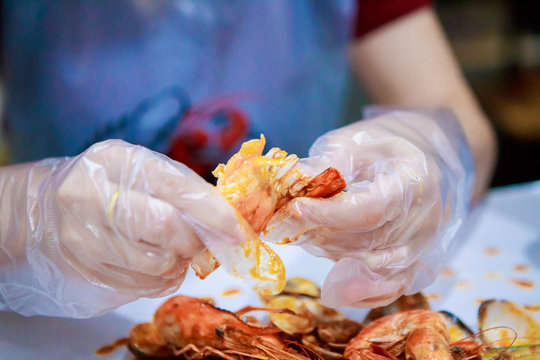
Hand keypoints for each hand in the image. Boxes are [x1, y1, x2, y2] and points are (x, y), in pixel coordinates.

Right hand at [0, 140, 244, 316]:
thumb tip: (227, 216)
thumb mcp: (137, 169)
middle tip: (203, 239)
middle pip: (168, 230)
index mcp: (112, 162)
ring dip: (180, 260)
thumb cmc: (103, 186)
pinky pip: (146, 287)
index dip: (214, 212)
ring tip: (170, 246)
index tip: (238, 230)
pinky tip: (151, 260)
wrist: (42, 214)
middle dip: (197, 239)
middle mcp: (90, 199)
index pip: (175, 188)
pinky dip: (162, 277)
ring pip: (160, 264)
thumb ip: (180, 186)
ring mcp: (83, 242)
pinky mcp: (85, 276)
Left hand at [265, 109, 473, 307]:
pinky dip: (360, 292)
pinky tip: (333, 288)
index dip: (328, 214)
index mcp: (415, 180)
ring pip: (370, 266)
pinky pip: (390, 288)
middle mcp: (427, 219)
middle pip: (367, 241)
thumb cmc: (384, 147)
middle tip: (283, 223)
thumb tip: (292, 182)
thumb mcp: (355, 142)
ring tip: (305, 234)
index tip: (293, 210)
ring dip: (330, 253)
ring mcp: (426, 246)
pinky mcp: (419, 264)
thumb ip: (327, 163)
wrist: (424, 159)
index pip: (371, 209)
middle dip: (319, 234)